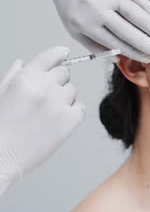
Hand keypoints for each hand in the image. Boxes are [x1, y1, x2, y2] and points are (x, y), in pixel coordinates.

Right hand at [0, 47, 84, 195]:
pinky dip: (72, 112)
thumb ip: (13, 76)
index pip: (50, 57)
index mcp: (25, 78)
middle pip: (64, 73)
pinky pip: (80, 107)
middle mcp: (45, 87)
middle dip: (57, 81)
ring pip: (72, 91)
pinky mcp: (71, 120)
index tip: (65, 54)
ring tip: (46, 114)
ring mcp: (60, 104)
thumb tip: (23, 62)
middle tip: (45, 97)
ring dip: (63, 98)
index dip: (59, 54)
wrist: (2, 157)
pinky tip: (56, 121)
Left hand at [17, 0, 149, 62]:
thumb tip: (117, 60)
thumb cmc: (70, 2)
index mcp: (86, 24)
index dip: (135, 53)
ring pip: (136, 14)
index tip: (148, 58)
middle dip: (148, 44)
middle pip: (128, 31)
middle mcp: (98, 9)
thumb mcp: (74, 28)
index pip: (116, 43)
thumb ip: (94, 46)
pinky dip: (149, 9)